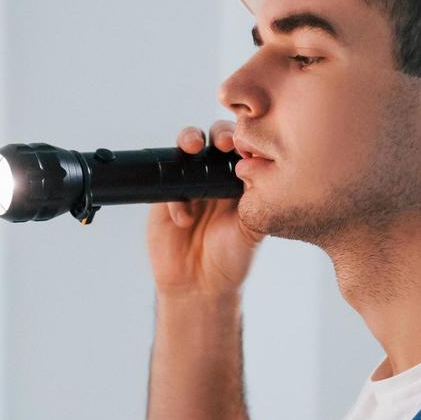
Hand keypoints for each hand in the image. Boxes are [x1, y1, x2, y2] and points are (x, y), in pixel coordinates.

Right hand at [145, 120, 264, 299]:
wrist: (200, 285)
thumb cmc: (231, 257)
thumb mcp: (252, 227)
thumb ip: (255, 198)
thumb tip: (257, 166)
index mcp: (239, 181)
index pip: (242, 148)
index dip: (244, 139)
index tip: (246, 145)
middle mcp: (214, 177)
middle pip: (213, 140)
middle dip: (218, 134)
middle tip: (222, 142)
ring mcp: (188, 186)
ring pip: (185, 151)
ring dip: (188, 140)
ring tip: (192, 148)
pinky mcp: (163, 200)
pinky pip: (165, 184)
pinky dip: (174, 198)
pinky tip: (184, 219)